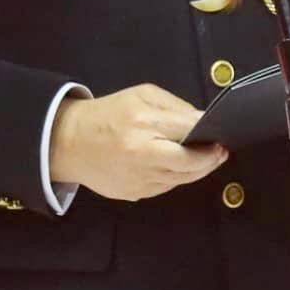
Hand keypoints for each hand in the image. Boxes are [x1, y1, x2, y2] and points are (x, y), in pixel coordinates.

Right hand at [49, 85, 228, 202]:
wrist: (68, 142)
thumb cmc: (108, 114)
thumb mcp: (141, 96)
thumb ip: (175, 107)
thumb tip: (203, 121)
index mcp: (143, 125)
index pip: (189, 133)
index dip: (209, 137)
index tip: (221, 136)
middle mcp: (142, 155)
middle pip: (190, 164)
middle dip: (210, 159)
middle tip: (219, 152)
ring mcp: (138, 179)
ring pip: (180, 179)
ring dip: (196, 170)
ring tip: (203, 159)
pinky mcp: (133, 193)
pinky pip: (165, 187)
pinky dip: (175, 177)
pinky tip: (175, 167)